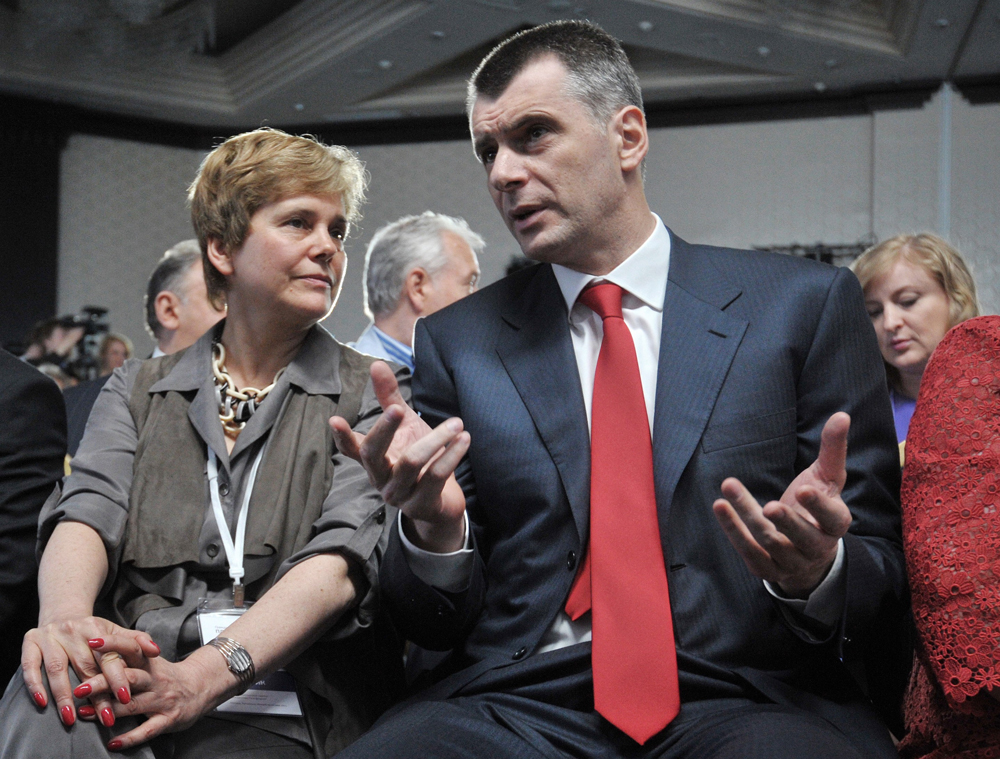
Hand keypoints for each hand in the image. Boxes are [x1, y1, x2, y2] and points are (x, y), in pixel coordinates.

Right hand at [21, 617, 159, 727]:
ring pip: (57, 668)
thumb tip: (156, 651)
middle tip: (106, 717)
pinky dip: (34, 683)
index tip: (126, 697)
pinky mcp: (30, 642)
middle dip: (97, 693)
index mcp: (96, 627)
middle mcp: (73, 631)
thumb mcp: (116, 631)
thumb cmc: (94, 632)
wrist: (63, 614)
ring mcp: (50, 636)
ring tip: (72, 718)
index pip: (109, 655)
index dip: (117, 677)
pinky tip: (42, 702)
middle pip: (85, 665)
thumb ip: (136, 641)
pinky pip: (30, 665)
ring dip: (64, 695)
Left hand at [71, 645, 231, 750]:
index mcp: (151, 663)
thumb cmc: (168, 676)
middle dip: (103, 683)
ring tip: (84, 713)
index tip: (93, 642)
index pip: (132, 648)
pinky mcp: (168, 719)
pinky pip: (147, 730)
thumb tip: (95, 655)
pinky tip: (113, 743)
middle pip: (129, 677)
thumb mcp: (152, 662)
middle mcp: (156, 680)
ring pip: (133, 704)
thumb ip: (128, 659)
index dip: (113, 644)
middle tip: (79, 688)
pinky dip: (129, 738)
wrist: (202, 687)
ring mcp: (162, 700)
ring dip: (108, 710)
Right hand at [330, 361, 469, 552]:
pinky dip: (451, 456)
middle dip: (384, 430)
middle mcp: (380, 478)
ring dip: (436, 440)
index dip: (342, 436)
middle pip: (373, 454)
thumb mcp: (406, 426)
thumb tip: (376, 364)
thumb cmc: (421, 458)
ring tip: (456, 423)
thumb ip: (389, 398)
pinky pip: (435, 477)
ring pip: (411, 463)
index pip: (351, 448)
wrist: (443, 501)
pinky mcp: (421, 506)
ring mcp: (399, 495)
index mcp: (373, 459)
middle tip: (397, 410)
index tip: (334, 420)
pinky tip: (464, 439)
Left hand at [713, 412, 852, 597]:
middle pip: (801, 536)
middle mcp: (816, 547)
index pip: (831, 518)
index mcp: (835, 524)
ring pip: (769, 540)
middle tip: (770, 506)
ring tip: (729, 487)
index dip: (817, 505)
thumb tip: (842, 415)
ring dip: (747, 515)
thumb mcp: (827, 478)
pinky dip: (732, 530)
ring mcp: (791, 561)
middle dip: (786, 522)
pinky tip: (720, 506)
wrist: (807, 553)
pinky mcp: (768, 568)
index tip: (803, 490)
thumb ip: (833, 449)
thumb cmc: (816, 507)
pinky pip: (749, 551)